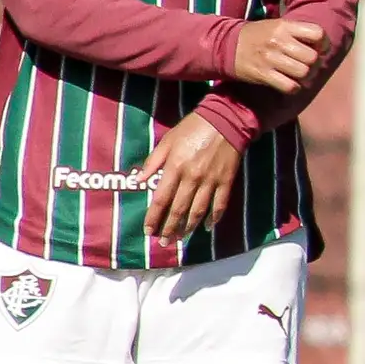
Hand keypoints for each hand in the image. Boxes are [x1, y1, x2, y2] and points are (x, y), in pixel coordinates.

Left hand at [132, 113, 242, 246]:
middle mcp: (192, 177)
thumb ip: (153, 162)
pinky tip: (207, 227)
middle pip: (179, 210)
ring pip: (198, 210)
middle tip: (164, 242)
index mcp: (175, 168)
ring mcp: (211, 181)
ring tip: (181, 239)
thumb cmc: (192, 128)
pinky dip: (214, 217)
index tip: (148, 231)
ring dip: (188, 227)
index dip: (154, 217)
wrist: (225, 120)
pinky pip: (220, 203)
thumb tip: (138, 180)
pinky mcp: (226, 180)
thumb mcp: (167, 141)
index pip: (161, 199)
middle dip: (170, 228)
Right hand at [228, 17, 325, 90]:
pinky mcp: (262, 74)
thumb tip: (323, 46)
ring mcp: (270, 58)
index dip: (323, 43)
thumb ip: (298, 32)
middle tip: (309, 65)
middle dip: (315, 64)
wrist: (226, 45)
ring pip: (303, 72)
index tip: (319, 49)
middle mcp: (278, 41)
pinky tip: (290, 83)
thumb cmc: (258, 36)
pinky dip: (293, 87)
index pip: (317, 33)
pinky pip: (289, 86)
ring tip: (300, 75)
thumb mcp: (277, 25)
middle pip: (312, 57)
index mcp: (284, 26)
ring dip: (306, 77)